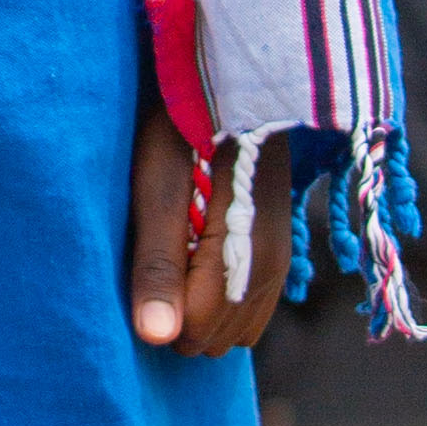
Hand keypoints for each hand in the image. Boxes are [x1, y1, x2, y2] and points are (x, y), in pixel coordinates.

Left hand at [127, 106, 291, 357]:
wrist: (231, 87)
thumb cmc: (182, 130)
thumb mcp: (158, 190)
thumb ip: (157, 266)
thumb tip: (155, 338)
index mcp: (240, 254)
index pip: (195, 332)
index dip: (159, 307)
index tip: (147, 260)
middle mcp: (270, 267)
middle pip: (216, 338)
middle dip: (180, 313)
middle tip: (162, 252)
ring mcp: (279, 261)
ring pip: (236, 331)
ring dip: (201, 307)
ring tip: (179, 250)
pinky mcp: (279, 253)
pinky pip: (251, 311)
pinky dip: (220, 299)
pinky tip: (200, 255)